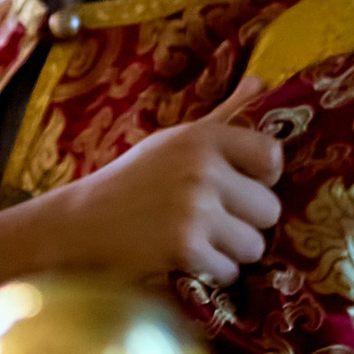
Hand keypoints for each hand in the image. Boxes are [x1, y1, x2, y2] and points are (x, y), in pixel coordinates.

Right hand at [0, 77, 283, 287]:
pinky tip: (186, 258)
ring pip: (254, 245)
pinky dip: (212, 271)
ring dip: (231, 251)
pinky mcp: (185, 246)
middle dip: (246, 222)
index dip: (262, 178)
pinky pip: (230, 270)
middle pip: (269, 209)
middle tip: (212, 220)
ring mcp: (194, 209)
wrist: (82, 222)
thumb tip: (262, 81)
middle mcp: (202, 168)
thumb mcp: (174, 140)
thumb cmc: (134, 180)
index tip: (238, 186)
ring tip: (198, 239)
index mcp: (202, 137)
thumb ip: (223, 114)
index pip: (272, 156)